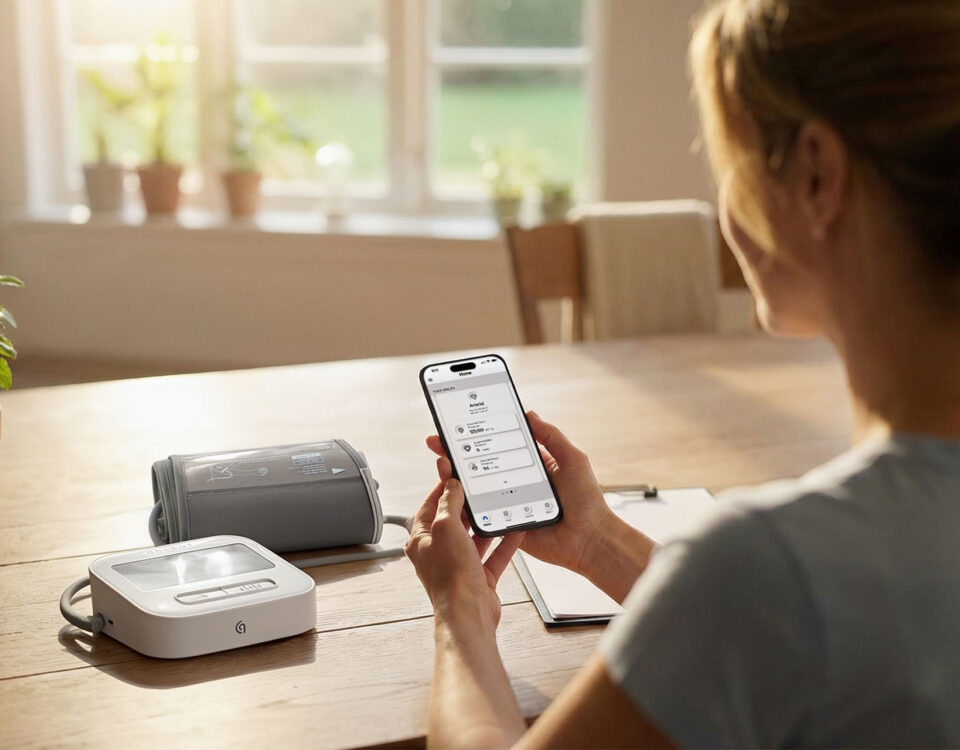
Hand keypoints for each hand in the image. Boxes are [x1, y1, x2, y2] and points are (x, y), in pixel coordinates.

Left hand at [405, 473, 524, 627]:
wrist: (468, 614)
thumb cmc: (451, 577)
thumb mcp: (447, 528)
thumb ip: (450, 504)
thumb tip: (451, 486)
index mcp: (422, 540)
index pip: (429, 506)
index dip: (441, 489)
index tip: (455, 475)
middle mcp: (438, 553)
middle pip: (453, 522)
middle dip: (467, 506)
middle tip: (480, 489)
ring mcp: (459, 566)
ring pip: (474, 538)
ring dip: (486, 524)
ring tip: (498, 507)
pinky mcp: (478, 578)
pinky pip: (493, 555)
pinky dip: (504, 543)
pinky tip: (515, 531)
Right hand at [426, 412, 616, 575]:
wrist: (589, 540)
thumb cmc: (587, 501)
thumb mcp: (573, 460)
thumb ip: (552, 436)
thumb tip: (529, 413)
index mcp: (529, 464)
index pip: (498, 445)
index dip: (477, 435)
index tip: (457, 424)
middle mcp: (514, 482)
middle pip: (479, 465)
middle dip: (455, 453)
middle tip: (437, 443)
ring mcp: (507, 503)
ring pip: (474, 489)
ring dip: (454, 477)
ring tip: (441, 464)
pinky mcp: (504, 523)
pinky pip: (480, 513)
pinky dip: (463, 505)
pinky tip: (451, 493)